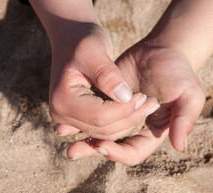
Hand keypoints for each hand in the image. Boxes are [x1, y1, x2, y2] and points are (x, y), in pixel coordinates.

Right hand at [49, 23, 159, 139]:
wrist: (71, 39)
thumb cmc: (82, 40)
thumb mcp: (94, 50)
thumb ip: (108, 74)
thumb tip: (125, 97)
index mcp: (62, 101)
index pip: (100, 116)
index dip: (125, 110)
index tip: (144, 96)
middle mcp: (61, 115)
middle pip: (102, 128)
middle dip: (130, 118)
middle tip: (152, 103)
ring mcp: (68, 119)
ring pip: (105, 132)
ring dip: (129, 122)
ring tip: (148, 105)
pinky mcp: (78, 119)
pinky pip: (104, 127)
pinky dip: (121, 121)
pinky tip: (137, 108)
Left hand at [67, 43, 205, 164]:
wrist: (161, 50)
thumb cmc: (178, 71)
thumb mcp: (189, 94)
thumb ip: (185, 119)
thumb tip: (181, 147)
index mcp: (152, 133)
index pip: (133, 153)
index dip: (116, 153)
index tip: (101, 145)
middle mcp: (133, 130)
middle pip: (111, 147)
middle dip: (92, 149)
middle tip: (72, 150)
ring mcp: (118, 117)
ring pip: (98, 134)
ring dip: (81, 138)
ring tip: (62, 137)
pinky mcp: (106, 103)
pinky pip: (91, 115)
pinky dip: (78, 120)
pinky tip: (63, 122)